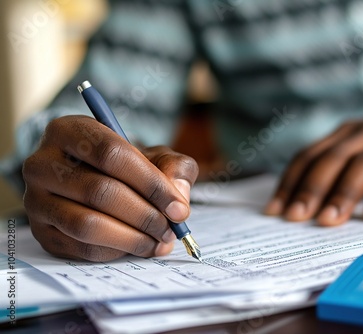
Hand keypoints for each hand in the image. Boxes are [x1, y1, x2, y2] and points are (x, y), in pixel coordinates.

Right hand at [23, 115, 198, 260]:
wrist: (94, 182)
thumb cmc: (127, 167)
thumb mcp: (154, 156)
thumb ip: (174, 167)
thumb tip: (178, 198)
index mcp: (70, 130)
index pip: (112, 154)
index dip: (151, 183)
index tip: (178, 207)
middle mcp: (43, 163)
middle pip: (100, 191)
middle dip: (145, 215)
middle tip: (171, 228)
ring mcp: (36, 200)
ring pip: (87, 224)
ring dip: (132, 238)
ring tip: (159, 241)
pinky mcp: (41, 231)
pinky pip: (81, 247)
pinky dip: (116, 251)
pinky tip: (138, 246)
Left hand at [264, 109, 362, 225]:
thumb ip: (341, 171)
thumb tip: (305, 205)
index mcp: (346, 132)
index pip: (308, 155)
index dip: (289, 182)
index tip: (274, 210)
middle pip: (331, 159)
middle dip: (309, 189)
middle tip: (294, 218)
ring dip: (343, 194)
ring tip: (327, 222)